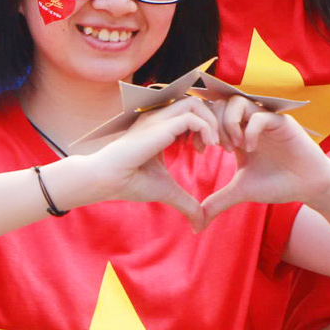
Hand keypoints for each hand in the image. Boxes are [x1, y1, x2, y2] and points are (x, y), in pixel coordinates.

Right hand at [81, 97, 220, 230]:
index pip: (191, 113)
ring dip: (212, 122)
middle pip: (196, 102)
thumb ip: (187, 204)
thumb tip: (200, 227)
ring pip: (195, 102)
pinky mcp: (160, 126)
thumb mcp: (168, 191)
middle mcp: (159, 118)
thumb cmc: (131, 182)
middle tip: (221, 145)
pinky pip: (192, 116)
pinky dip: (207, 128)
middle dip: (215, 120)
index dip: (207, 128)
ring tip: (216, 144)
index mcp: (160, 127)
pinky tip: (208, 147)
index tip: (212, 150)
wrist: (108, 180)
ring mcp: (158, 119)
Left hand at [199, 96, 329, 223]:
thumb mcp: (241, 191)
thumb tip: (196, 224)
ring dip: (228, 123)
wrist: (310, 186)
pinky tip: (249, 150)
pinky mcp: (282, 123)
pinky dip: (249, 131)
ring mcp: (264, 120)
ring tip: (232, 147)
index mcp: (235, 132)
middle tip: (217, 147)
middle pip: (218, 104)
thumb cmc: (277, 185)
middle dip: (212, 125)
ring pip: (237, 102)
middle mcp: (248, 122)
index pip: (208, 116)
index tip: (201, 150)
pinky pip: (259, 116)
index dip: (199, 130)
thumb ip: (218, 201)